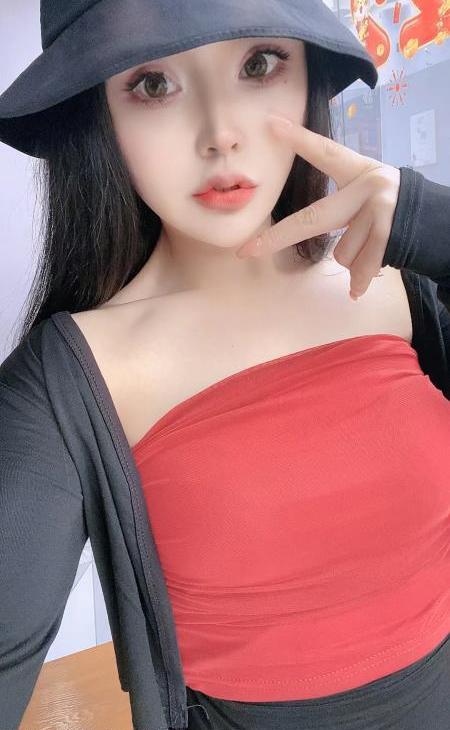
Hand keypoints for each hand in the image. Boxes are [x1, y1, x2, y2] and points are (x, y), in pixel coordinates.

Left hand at [236, 114, 400, 300]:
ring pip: (340, 252)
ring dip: (354, 260)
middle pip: (313, 219)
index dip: (298, 139)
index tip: (271, 124)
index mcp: (359, 171)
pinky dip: (359, 281)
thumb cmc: (394, 211)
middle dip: (276, 239)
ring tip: (375, 246)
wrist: (436, 224)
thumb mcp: (369, 197)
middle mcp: (368, 187)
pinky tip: (359, 288)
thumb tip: (318, 244)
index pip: (324, 153)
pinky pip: (358, 267)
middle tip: (246, 253)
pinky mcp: (389, 233)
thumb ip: (342, 209)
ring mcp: (379, 210)